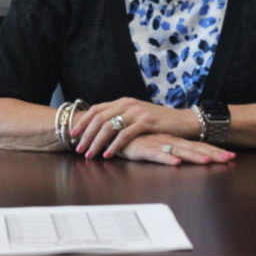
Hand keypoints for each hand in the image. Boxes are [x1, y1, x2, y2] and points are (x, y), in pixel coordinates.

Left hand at [71, 97, 196, 158]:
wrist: (182, 121)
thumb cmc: (159, 121)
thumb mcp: (137, 115)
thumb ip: (121, 117)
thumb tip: (102, 128)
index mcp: (123, 101)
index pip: (96, 109)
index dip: (83, 121)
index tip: (72, 134)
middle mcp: (128, 104)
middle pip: (99, 118)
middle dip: (86, 134)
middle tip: (78, 148)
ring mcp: (137, 112)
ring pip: (109, 126)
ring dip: (97, 142)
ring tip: (90, 154)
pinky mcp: (146, 122)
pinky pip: (125, 135)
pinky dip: (114, 145)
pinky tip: (108, 154)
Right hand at [118, 134, 235, 165]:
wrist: (112, 130)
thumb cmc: (135, 139)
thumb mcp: (155, 145)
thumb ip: (168, 149)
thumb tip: (183, 156)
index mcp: (173, 140)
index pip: (198, 145)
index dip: (214, 151)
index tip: (231, 156)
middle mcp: (168, 140)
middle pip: (194, 148)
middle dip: (213, 154)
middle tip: (230, 158)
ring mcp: (156, 143)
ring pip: (179, 150)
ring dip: (194, 156)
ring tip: (210, 162)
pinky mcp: (142, 148)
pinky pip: (156, 154)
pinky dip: (167, 158)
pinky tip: (177, 162)